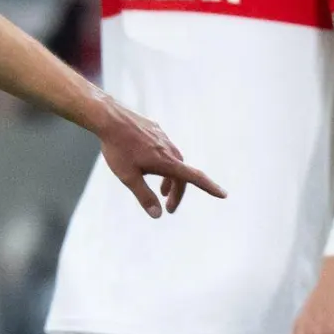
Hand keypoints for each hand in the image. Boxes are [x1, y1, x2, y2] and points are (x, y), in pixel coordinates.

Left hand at [93, 98, 225, 218]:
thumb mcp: (129, 177)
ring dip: (170, 180)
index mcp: (167, 162)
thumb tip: (158, 215)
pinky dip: (164, 165)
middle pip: (182, 175)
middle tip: (169, 209)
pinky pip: (166, 151)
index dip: (210, 187)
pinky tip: (150, 166)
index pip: (194, 178)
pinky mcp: (155, 131)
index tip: (223, 194)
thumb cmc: (118, 149)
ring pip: (174, 163)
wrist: (110, 119)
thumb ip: (145, 196)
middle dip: (177, 193)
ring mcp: (163, 139)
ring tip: (161, 191)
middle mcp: (169, 150)